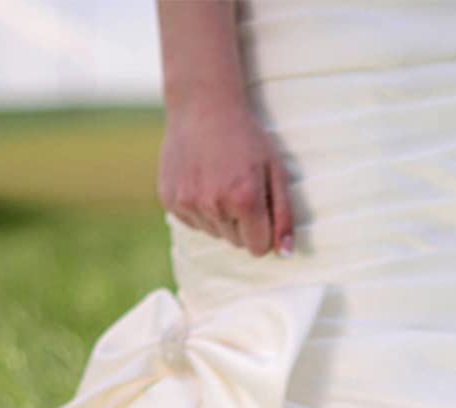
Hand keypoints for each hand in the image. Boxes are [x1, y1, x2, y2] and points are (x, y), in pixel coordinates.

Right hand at [159, 94, 294, 257]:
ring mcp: (188, 202)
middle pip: (237, 243)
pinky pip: (193, 222)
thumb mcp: (276, 172)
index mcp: (244, 200)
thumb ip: (284, 216)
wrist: (202, 105)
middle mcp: (214, 204)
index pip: (259, 248)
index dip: (263, 232)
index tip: (261, 210)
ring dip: (221, 217)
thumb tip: (286, 254)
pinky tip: (202, 181)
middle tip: (239, 187)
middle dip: (243, 224)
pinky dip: (199, 209)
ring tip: (220, 181)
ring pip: (215, 234)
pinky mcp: (169, 198)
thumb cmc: (247, 139)